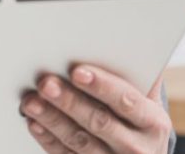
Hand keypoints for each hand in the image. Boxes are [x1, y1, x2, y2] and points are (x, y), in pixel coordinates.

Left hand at [21, 65, 171, 153]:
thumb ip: (141, 79)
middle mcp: (136, 147)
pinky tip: (35, 123)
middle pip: (99, 122)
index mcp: (153, 123)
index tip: (78, 72)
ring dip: (52, 120)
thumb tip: (128, 42)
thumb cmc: (144, 127)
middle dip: (70, 101)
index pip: (126, 101)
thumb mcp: (151, 106)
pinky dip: (49, 139)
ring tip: (32, 101)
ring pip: (79, 141)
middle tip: (47, 84)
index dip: (102, 85)